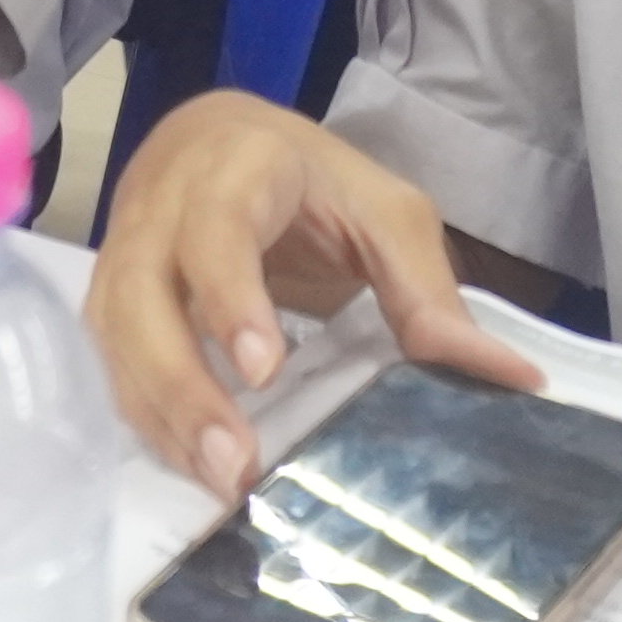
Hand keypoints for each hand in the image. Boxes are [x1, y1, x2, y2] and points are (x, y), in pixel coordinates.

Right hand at [83, 92, 535, 502]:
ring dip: (160, 413)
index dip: (231, 297)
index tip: (265, 370)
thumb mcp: (384, 212)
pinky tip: (189, 464)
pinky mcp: (110, 295)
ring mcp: (124, 250)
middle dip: (182, 384)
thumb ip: (429, 289)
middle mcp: (161, 205)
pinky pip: (109, 360)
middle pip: (142, 293)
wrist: (221, 139)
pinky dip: (146, 416)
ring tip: (216, 482)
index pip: (216, 227)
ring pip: (113, 334)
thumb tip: (512, 378)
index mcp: (235, 167)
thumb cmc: (313, 182)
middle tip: (233, 464)